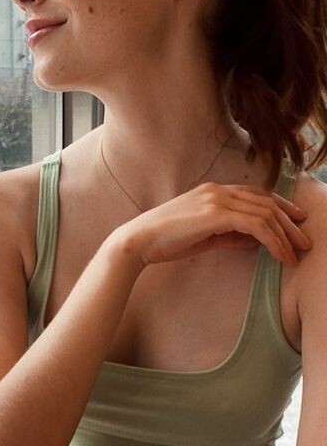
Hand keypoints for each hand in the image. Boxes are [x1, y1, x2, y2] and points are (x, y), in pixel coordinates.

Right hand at [116, 182, 311, 267]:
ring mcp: (216, 200)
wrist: (139, 241)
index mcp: (214, 191)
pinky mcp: (215, 214)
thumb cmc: (167, 241)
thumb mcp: (205, 237)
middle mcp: (218, 190)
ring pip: (264, 213)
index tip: (296, 223)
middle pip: (266, 202)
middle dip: (290, 223)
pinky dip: (272, 240)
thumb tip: (256, 240)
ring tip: (296, 254)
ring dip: (285, 235)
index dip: (280, 207)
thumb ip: (230, 234)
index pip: (256, 194)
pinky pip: (255, 225)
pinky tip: (279, 255)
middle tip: (305, 242)